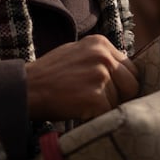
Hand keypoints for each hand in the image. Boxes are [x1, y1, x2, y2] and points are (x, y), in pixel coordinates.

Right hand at [25, 36, 139, 121]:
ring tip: (82, 103)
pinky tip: (81, 111)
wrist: (27, 88)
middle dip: (120, 97)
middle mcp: (103, 56)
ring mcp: (100, 75)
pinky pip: (109, 112)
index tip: (110, 92)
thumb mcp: (77, 53)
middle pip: (132, 85)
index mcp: (100, 43)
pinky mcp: (96, 96)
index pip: (131, 68)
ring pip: (120, 101)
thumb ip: (100, 58)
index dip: (122, 84)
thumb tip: (123, 72)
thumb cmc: (49, 74)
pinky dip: (97, 117)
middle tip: (100, 102)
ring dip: (105, 108)